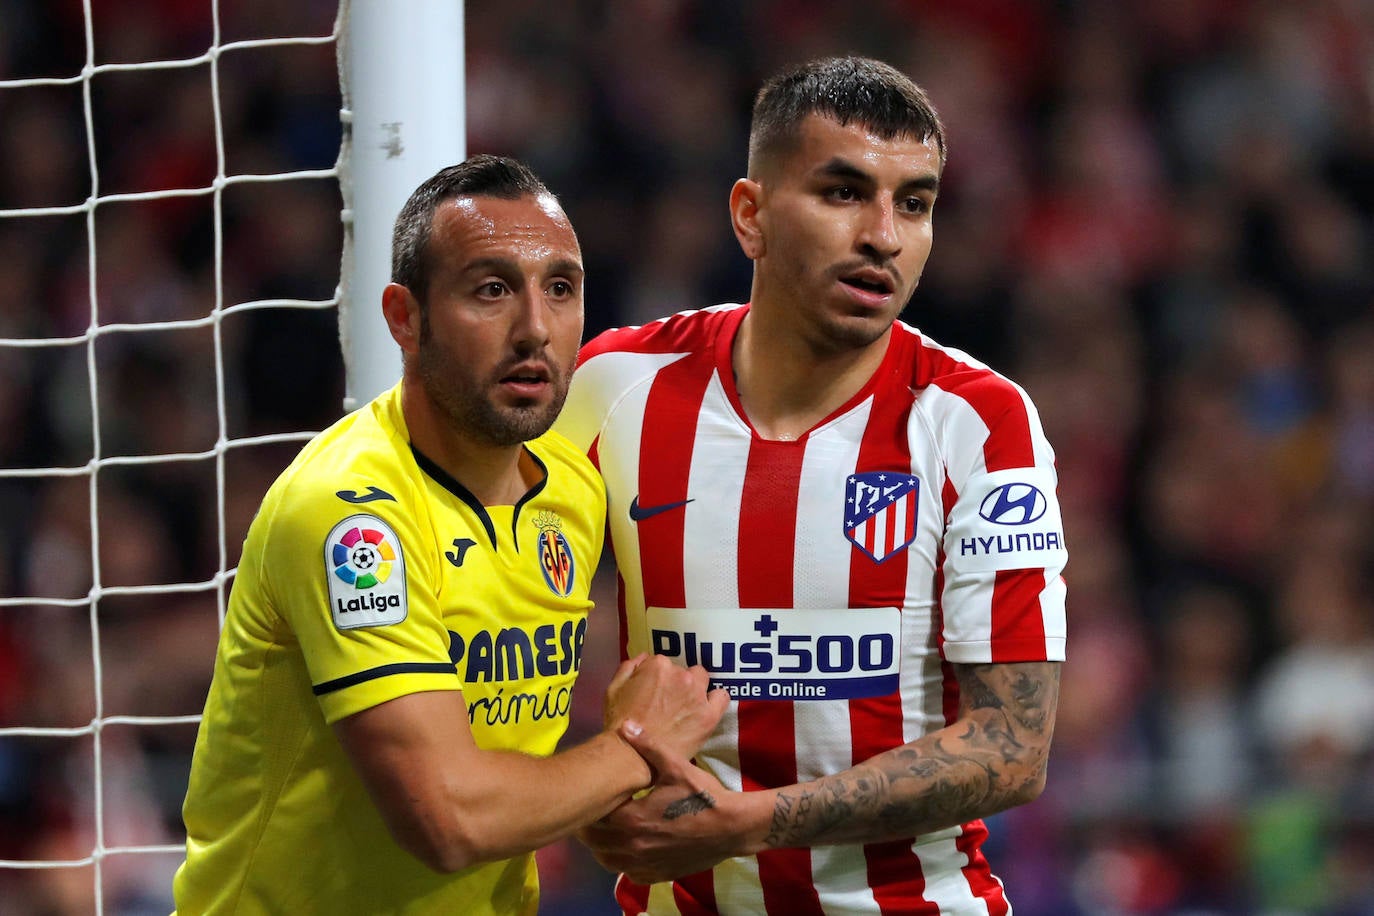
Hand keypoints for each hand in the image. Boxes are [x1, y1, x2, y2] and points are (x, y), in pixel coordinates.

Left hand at [578, 719, 753, 883]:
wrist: (731, 828)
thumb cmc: (703, 796)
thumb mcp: (676, 766)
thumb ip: (648, 746)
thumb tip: (624, 725)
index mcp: (631, 818)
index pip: (595, 815)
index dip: (590, 805)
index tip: (589, 795)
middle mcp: (632, 846)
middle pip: (594, 841)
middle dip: (589, 826)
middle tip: (592, 812)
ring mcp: (644, 864)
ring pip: (607, 861)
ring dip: (602, 847)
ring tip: (604, 830)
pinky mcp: (657, 875)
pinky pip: (628, 873)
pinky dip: (622, 862)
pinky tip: (628, 848)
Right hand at [602, 655, 728, 764]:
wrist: (631, 754)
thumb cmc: (618, 721)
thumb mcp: (614, 688)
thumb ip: (629, 667)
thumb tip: (645, 658)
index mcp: (658, 665)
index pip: (664, 663)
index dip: (659, 678)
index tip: (656, 692)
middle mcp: (681, 675)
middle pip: (684, 671)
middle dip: (677, 682)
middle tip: (669, 702)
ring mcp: (697, 694)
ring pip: (702, 680)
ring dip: (695, 688)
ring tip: (686, 706)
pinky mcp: (708, 714)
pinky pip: (721, 697)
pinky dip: (715, 699)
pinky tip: (705, 708)